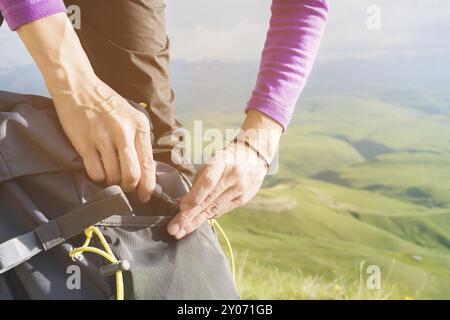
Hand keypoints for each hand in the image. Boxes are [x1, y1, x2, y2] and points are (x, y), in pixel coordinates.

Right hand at [52, 78, 155, 201]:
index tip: (145, 195)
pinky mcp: (84, 143)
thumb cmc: (107, 103)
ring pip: (113, 176)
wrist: (78, 86)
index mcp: (139, 126)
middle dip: (130, 187)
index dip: (148, 185)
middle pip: (132, 174)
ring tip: (111, 175)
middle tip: (127, 188)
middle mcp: (124, 132)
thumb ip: (138, 140)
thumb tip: (145, 170)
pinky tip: (99, 170)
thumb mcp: (131, 116)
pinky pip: (95, 172)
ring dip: (113, 182)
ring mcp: (103, 138)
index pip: (148, 163)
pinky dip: (98, 177)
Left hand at [167, 109, 282, 238]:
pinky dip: (209, 216)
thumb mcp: (212, 159)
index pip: (208, 182)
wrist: (254, 156)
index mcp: (223, 161)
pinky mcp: (244, 199)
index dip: (194, 197)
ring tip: (181, 231)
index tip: (181, 209)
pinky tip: (197, 223)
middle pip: (209, 200)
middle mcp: (234, 176)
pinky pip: (223, 210)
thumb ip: (200, 180)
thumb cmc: (226, 157)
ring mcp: (241, 189)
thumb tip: (184, 202)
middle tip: (175, 229)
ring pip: (215, 209)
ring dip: (196, 221)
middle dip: (190, 217)